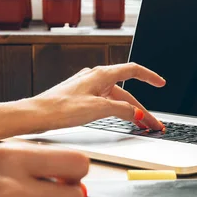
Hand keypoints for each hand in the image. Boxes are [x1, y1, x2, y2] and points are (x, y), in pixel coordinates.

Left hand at [33, 63, 165, 130]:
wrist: (35, 115)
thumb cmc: (60, 108)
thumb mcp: (98, 109)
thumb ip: (121, 109)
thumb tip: (137, 113)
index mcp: (102, 75)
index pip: (133, 70)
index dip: (149, 76)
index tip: (161, 83)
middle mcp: (95, 78)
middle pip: (126, 92)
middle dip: (142, 109)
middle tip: (153, 124)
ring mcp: (88, 87)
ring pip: (116, 99)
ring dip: (130, 112)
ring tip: (141, 126)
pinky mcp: (81, 98)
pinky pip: (106, 103)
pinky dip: (117, 111)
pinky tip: (119, 119)